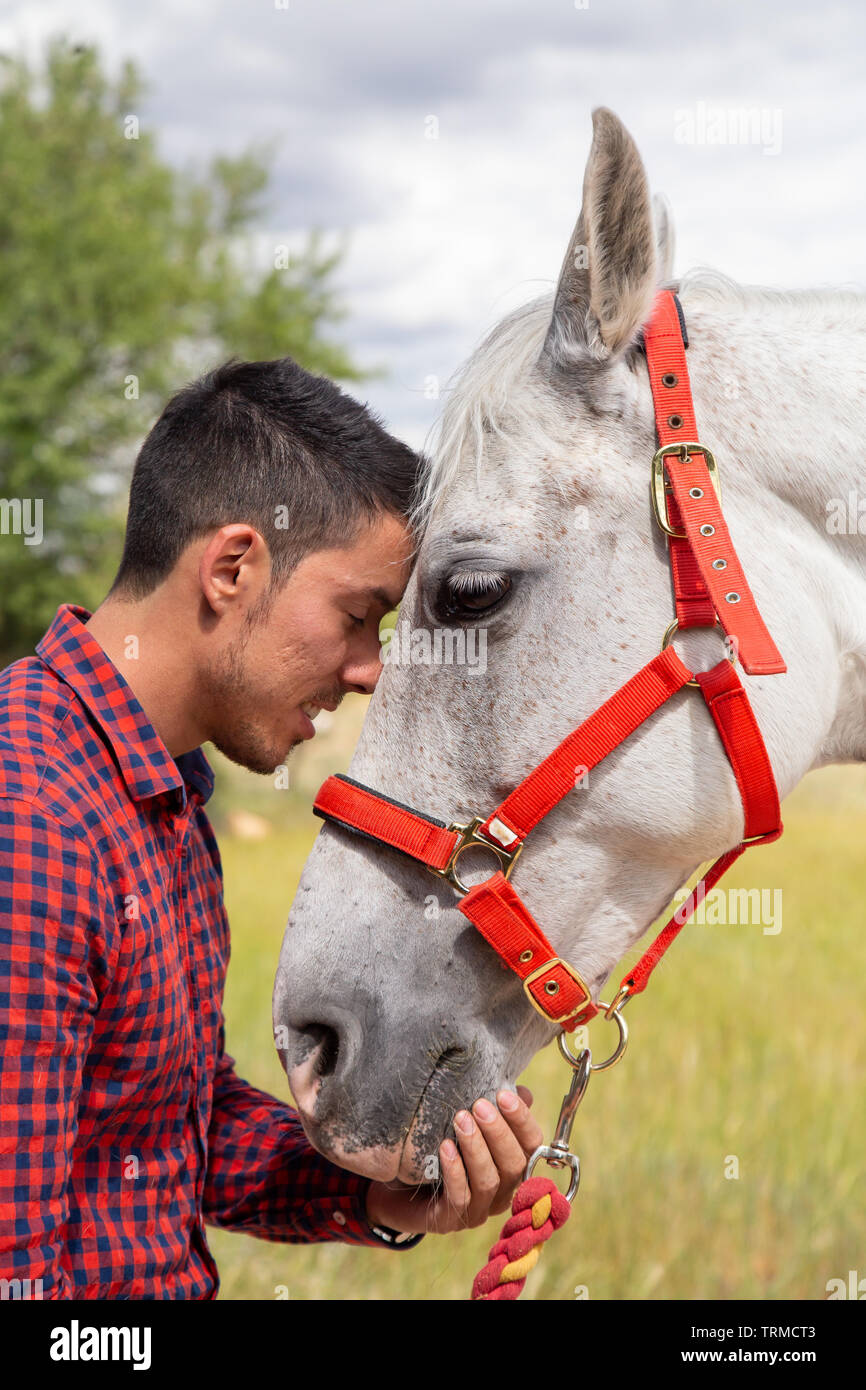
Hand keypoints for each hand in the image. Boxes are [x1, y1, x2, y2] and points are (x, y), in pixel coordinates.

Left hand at [365, 1086, 542, 1235]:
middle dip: (498, 1133)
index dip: (522, 1120)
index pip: (532, 1145)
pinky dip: (455, 1171)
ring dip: (476, 1148)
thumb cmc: (443, 1149)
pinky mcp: (451, 1220)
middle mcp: (502, 1191)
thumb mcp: (469, 1126)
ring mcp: (478, 1209)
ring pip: (488, 1182)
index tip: (503, 1095)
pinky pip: (459, 1197)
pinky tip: (445, 1147)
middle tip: (479, 1106)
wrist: (400, 1187)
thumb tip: (522, 1092)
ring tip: (460, 1119)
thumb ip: (496, 1111)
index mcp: (513, 1166)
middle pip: (514, 1165)